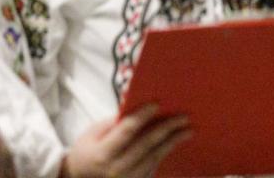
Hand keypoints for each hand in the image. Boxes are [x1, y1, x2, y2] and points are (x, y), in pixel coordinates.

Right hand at [62, 104, 189, 177]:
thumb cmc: (86, 152)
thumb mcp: (92, 134)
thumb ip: (114, 123)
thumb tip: (139, 109)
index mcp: (102, 154)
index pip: (126, 131)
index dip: (142, 116)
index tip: (157, 104)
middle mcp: (116, 169)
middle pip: (146, 145)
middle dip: (166, 129)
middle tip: (183, 117)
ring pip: (154, 158)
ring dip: (172, 142)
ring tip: (187, 130)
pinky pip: (154, 167)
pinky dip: (165, 153)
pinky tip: (176, 142)